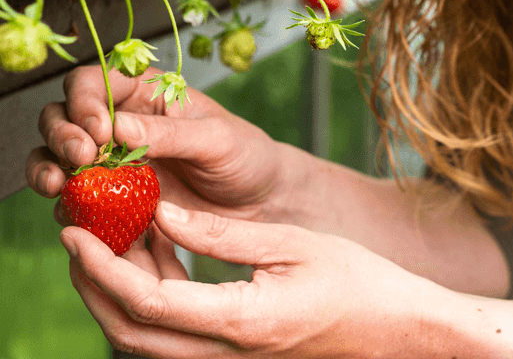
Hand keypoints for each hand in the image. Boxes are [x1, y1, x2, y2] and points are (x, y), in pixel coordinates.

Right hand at [26, 65, 303, 225]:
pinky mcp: (112, 201)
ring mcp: (113, 163)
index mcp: (147, 94)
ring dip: (47, 168)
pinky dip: (67, 206)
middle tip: (81, 157)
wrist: (259, 204)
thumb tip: (116, 126)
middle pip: (64, 115)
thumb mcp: (217, 139)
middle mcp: (121, 123)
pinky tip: (76, 215)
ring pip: (57, 157)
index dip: (85, 100)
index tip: (100, 128)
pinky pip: (75, 201)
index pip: (95, 82)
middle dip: (61, 133)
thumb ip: (169, 133)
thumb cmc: (245, 156)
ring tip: (60, 185)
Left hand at [61, 201, 453, 358]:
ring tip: (111, 237)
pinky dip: (150, 298)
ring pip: (146, 341)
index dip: (103, 269)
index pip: (150, 302)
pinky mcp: (233, 354)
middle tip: (78, 234)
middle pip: (131, 333)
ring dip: (117, 293)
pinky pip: (172, 336)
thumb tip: (163, 212)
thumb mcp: (291, 242)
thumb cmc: (354, 279)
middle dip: (92, 286)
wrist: (391, 326)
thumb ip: (221, 233)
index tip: (76, 233)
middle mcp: (226, 355)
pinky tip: (155, 256)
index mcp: (242, 322)